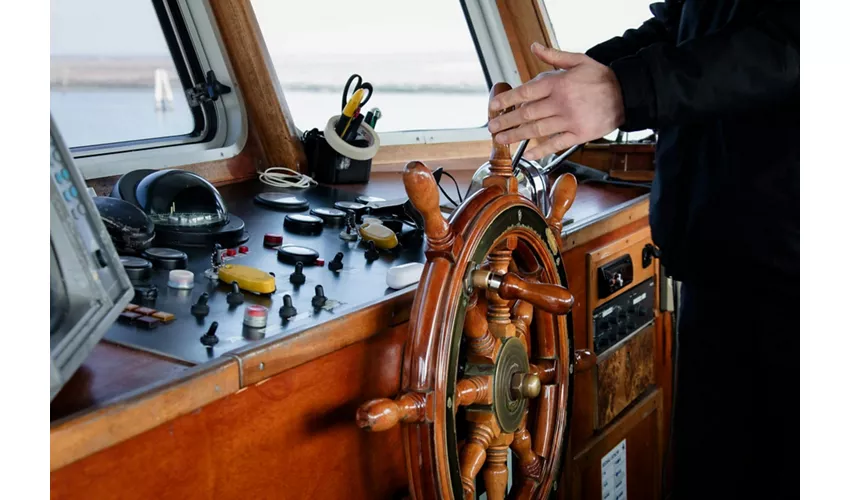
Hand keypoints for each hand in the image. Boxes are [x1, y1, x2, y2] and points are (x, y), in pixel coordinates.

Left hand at [488, 43, 625, 160]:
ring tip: (501, 139)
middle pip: (527, 114)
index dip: (507, 100)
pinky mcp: (579, 134)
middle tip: (491, 127)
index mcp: (559, 84)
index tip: (494, 106)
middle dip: (506, 121)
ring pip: (537, 130)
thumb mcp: (578, 60)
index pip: (525, 93)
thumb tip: (534, 47)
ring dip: (516, 136)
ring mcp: (570, 120)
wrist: (628, 94)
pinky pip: (556, 144)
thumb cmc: (601, 78)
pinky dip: (540, 151)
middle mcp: (561, 103)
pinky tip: (527, 154)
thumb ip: (553, 57)